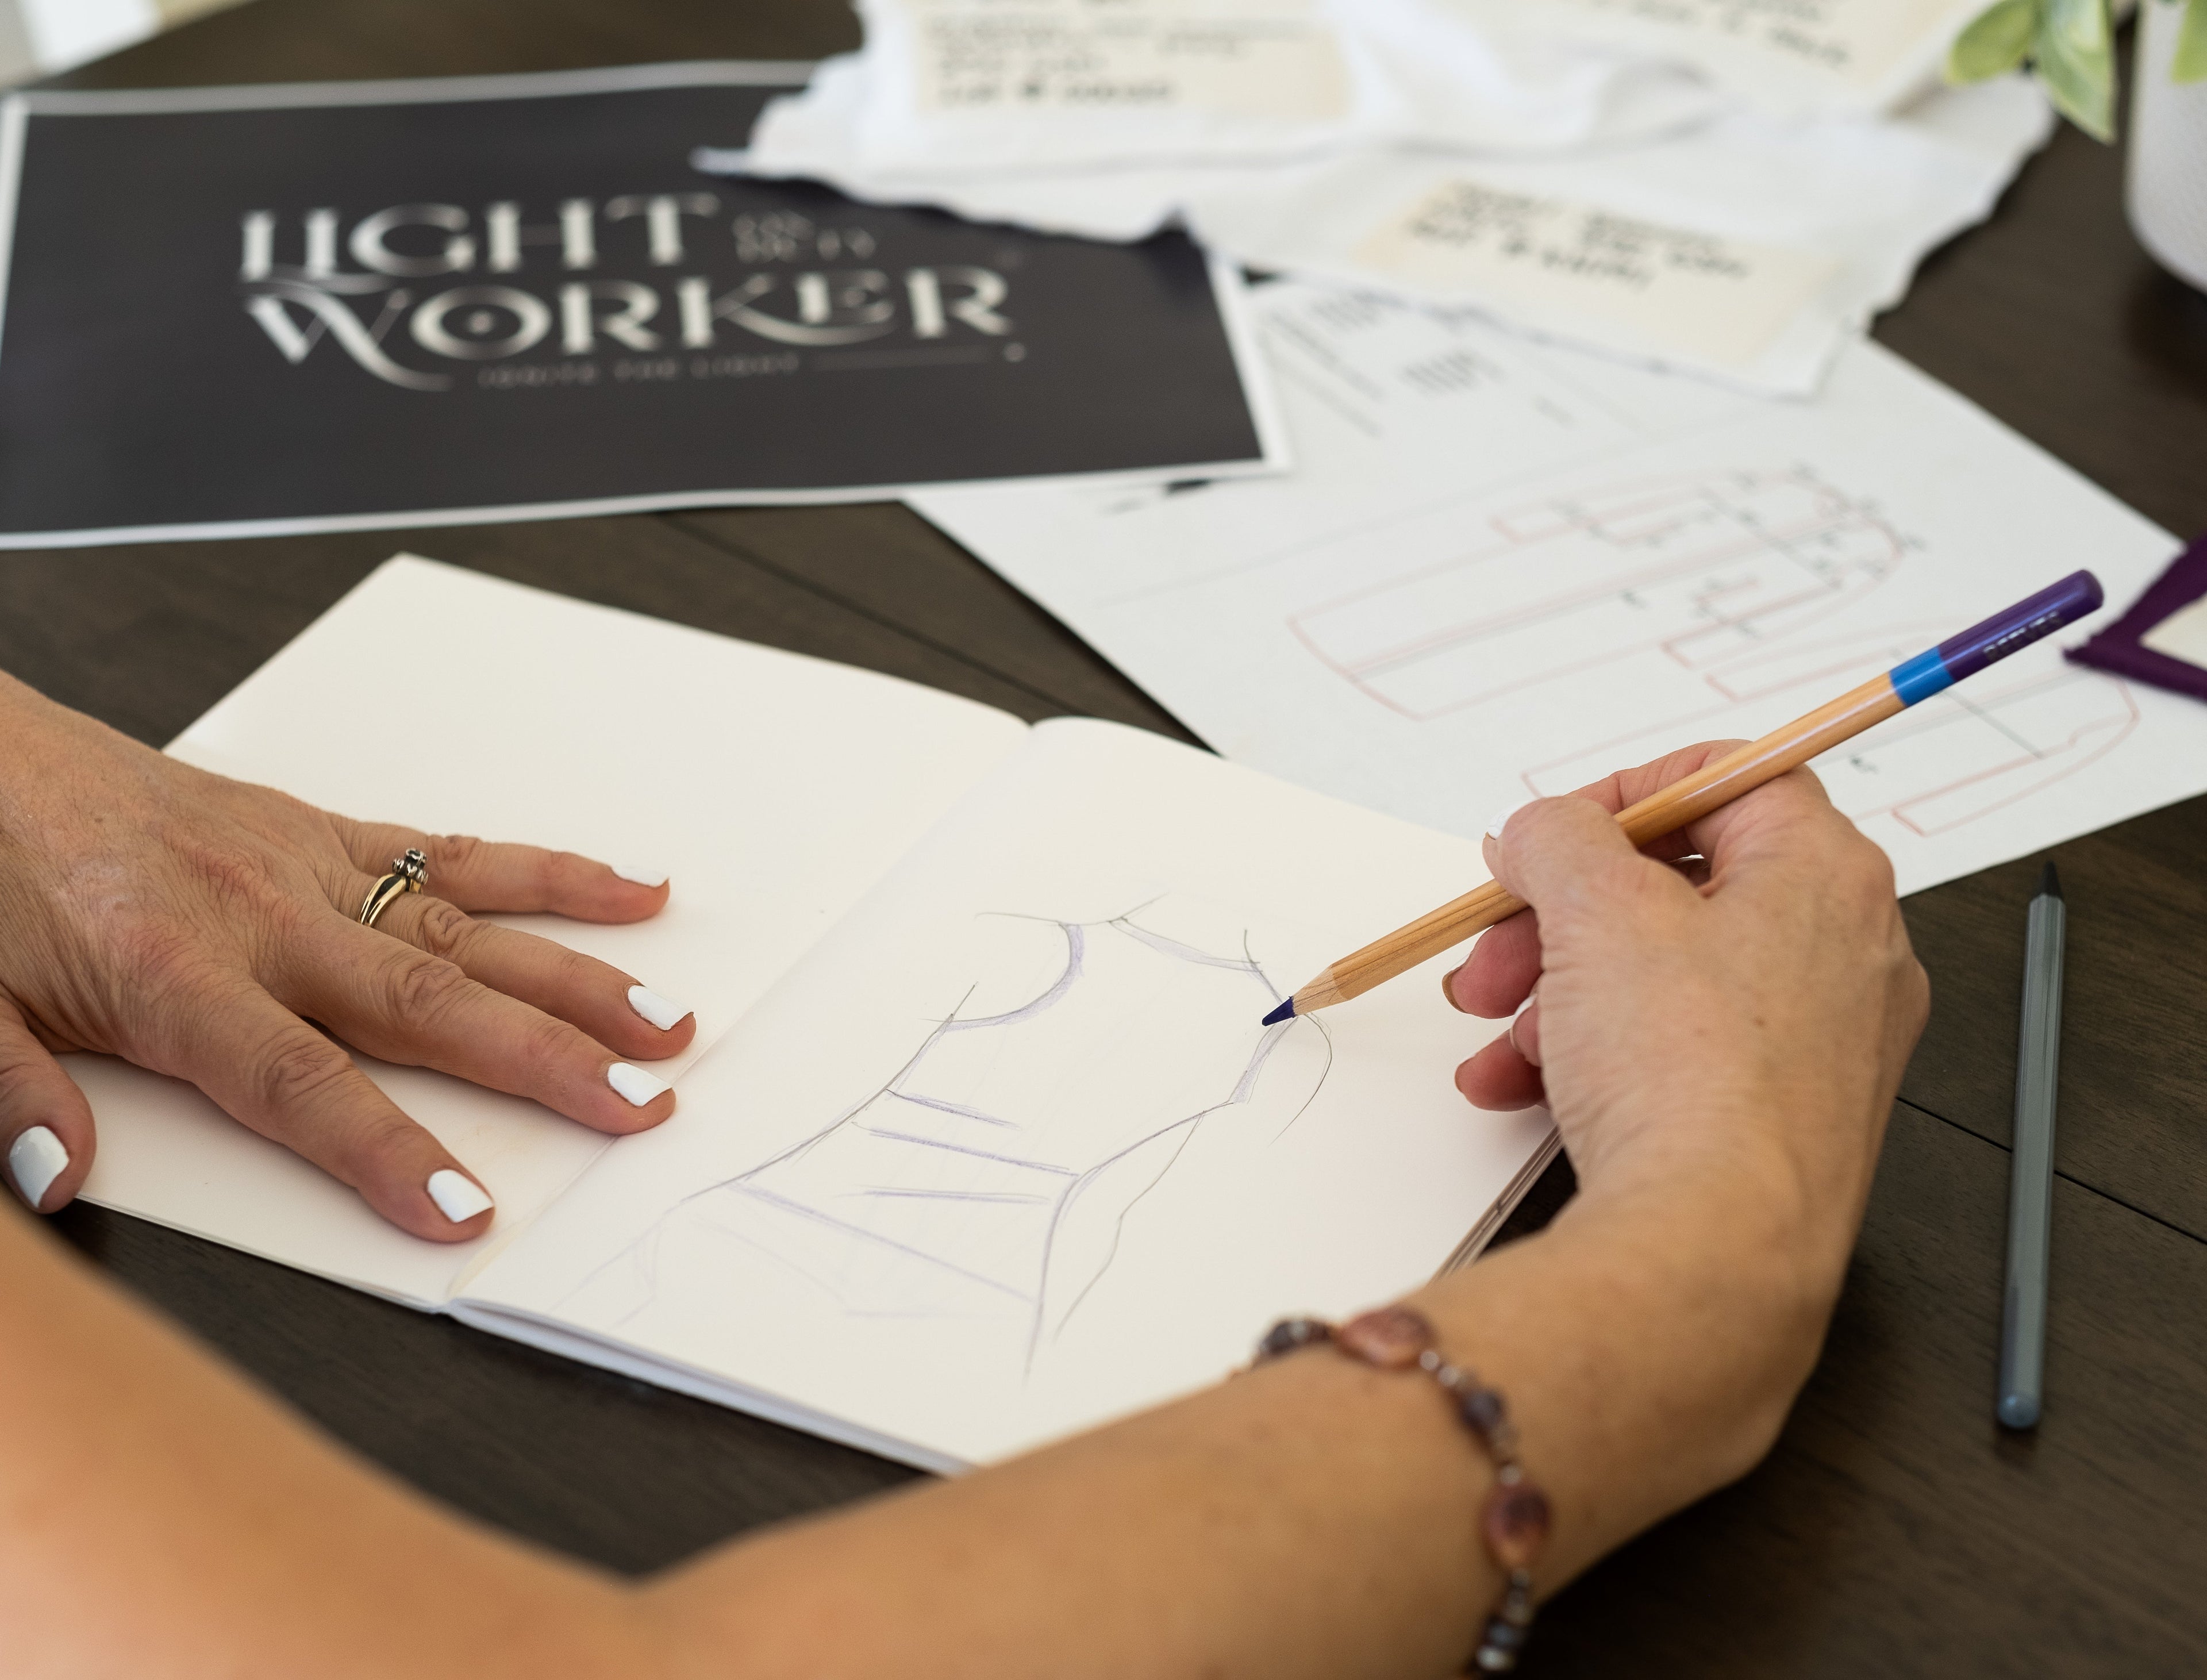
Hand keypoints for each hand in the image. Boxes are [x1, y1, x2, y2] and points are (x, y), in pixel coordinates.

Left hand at [0, 673, 694, 1239]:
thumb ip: (11, 1094)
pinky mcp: (328, 829)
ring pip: (466, 933)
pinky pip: (455, 851)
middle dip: (544, 1062)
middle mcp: (267, 922)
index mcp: (176, 978)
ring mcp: (311, 869)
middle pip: (428, 1007)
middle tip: (636, 1107)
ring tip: (661, 1023)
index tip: (464, 1211)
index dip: (388, 1152)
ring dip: (573, 979)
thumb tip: (56, 1182)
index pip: (302, 1084)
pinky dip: (547, 874)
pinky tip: (627, 892)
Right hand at [1444, 745, 1927, 1292]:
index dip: (1625, 795)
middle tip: (1496, 943)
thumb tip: (1545, 830)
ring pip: (1665, 977)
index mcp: (1827, 873)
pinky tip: (1520, 1085)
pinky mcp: (1784, 1114)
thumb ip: (1558, 838)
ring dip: (1559, 992)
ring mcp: (1822, 1041)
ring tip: (1497, 1033)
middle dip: (1560, 915)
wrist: (1712, 1248)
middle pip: (1680, 889)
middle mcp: (1846, 951)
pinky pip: (1678, 1053)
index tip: (1555, 832)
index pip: (1731, 780)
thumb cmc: (1690, 1076)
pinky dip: (1595, 1056)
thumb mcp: (1595, 908)